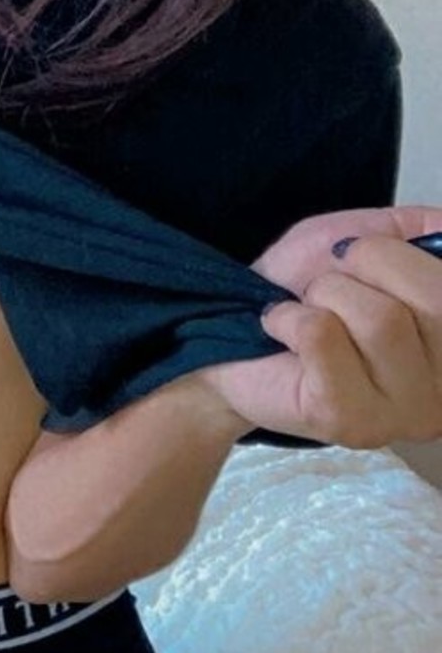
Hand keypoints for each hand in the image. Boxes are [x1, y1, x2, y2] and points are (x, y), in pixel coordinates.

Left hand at [197, 206, 441, 446]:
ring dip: (325, 296)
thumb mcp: (368, 234)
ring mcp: (404, 414)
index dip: (398, 256)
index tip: (361, 260)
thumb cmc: (303, 285)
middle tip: (329, 285)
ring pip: (382, 321)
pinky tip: (283, 333)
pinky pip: (325, 337)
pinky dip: (290, 317)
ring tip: (307, 311)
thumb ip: (420, 229)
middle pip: (435, 302)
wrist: (232, 333)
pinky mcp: (351, 423)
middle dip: (364, 269)